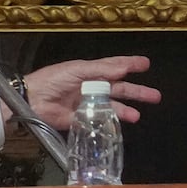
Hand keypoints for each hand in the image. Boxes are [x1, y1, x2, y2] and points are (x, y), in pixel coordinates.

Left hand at [23, 54, 157, 134]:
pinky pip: (100, 121)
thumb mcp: (77, 70)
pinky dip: (111, 122)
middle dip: (137, 92)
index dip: (130, 65)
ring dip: (126, 110)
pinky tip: (121, 123)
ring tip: (138, 115)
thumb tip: (124, 69)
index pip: (115, 67)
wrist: (31, 99)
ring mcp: (88, 104)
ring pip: (113, 106)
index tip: (146, 64)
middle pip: (119, 89)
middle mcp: (92, 87)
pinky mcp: (82, 119)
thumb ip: (100, 70)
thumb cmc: (53, 80)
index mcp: (90, 72)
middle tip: (155, 96)